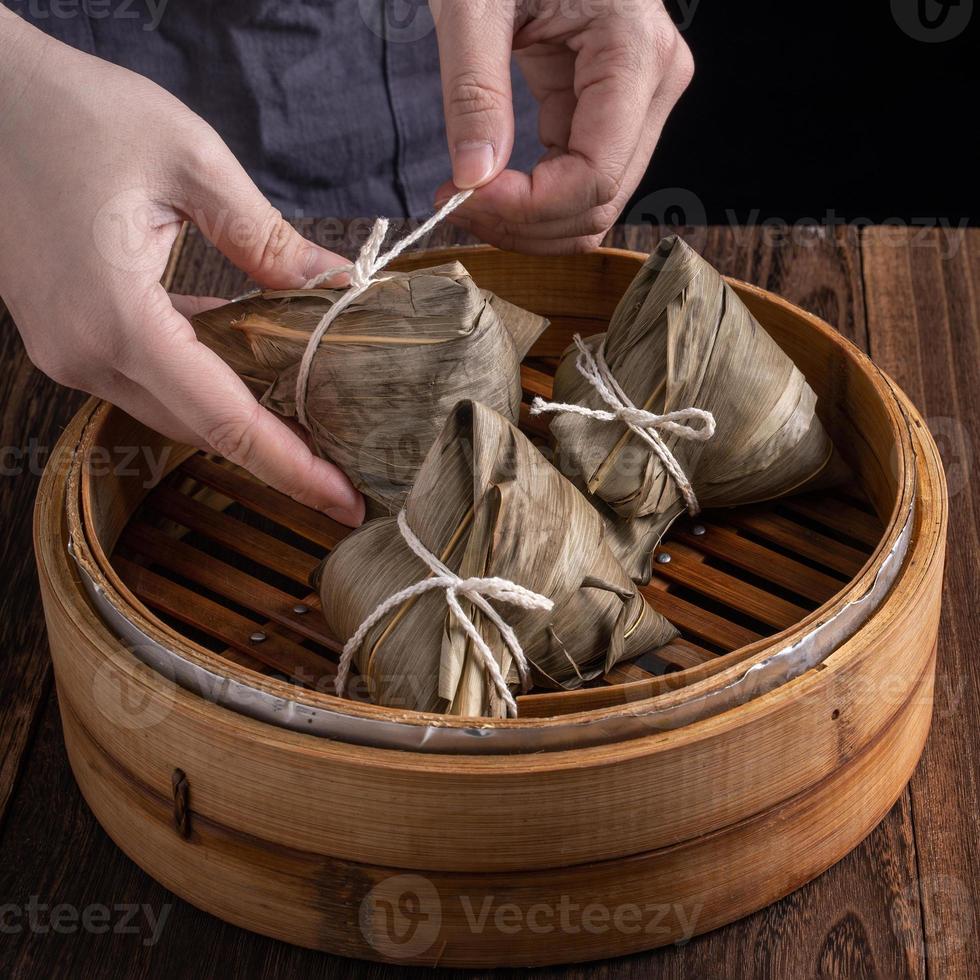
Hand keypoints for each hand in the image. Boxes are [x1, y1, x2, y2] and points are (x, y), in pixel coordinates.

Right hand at [0, 11, 363, 524]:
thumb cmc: (72, 110)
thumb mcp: (190, 161)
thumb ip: (266, 240)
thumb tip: (337, 290)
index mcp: (115, 320)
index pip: (223, 421)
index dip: (291, 468)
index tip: (346, 502)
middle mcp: (85, 354)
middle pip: (203, 428)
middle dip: (279, 455)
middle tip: (352, 470)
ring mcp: (69, 350)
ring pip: (177, 409)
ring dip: (246, 419)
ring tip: (321, 425)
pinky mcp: (68, 334)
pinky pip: (153, 376)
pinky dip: (210, 379)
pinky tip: (259, 364)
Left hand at [433, 0, 692, 253]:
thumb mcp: (474, 0)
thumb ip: (474, 89)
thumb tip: (474, 177)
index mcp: (634, 53)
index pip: (595, 178)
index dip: (529, 208)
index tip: (462, 196)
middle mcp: (653, 84)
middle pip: (600, 204)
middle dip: (525, 223)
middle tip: (454, 203)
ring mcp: (638, 101)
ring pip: (594, 206)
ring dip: (529, 222)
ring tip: (466, 196)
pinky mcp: (611, 109)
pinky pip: (579, 181)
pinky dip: (533, 199)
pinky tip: (487, 185)